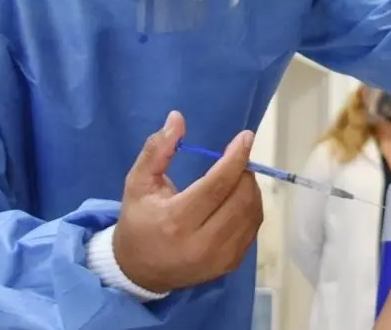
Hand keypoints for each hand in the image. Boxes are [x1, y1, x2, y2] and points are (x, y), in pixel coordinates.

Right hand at [113, 111, 263, 292]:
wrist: (139, 272)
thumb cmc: (139, 220)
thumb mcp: (138, 183)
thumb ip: (156, 149)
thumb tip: (178, 118)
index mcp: (176, 220)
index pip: (216, 185)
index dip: (235, 158)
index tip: (246, 136)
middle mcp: (201, 243)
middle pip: (240, 199)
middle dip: (243, 172)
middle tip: (235, 162)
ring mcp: (218, 258)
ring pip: (252, 213)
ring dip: (250, 189)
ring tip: (236, 179)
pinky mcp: (230, 265)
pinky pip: (253, 229)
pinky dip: (250, 209)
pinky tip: (236, 201)